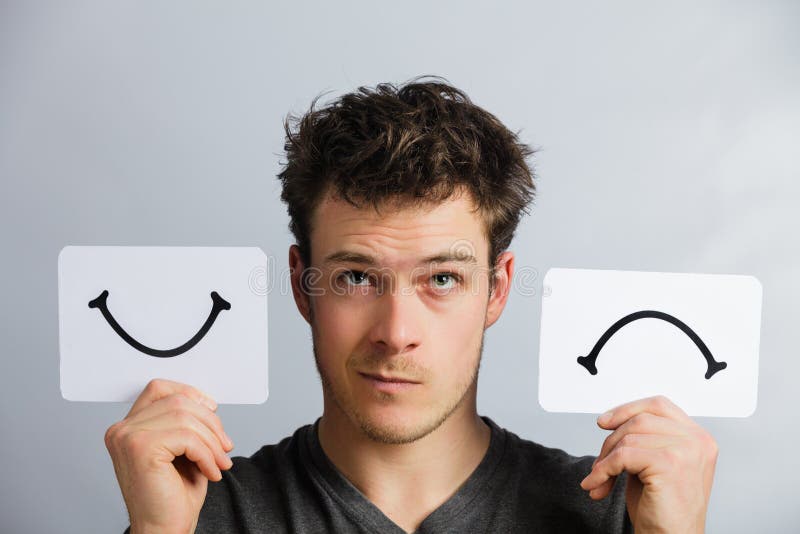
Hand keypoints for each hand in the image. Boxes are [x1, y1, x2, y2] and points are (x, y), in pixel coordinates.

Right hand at [104, 379, 234, 533]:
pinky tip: (211, 472)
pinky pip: (187, 437)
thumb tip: (207, 402)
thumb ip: (187, 422)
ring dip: (212, 441)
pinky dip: (207, 454)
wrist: (164, 530)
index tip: (212, 410)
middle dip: (210, 423)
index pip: (159, 388)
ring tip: (219, 462)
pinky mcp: (140, 448)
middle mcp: (122, 430)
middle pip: (178, 401)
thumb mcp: (184, 449)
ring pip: (186, 417)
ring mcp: (127, 437)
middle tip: (224, 447)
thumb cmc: (173, 495)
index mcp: (128, 427)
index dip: (190, 393)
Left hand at [579, 395, 717, 532]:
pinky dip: (604, 470)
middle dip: (611, 442)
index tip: (604, 422)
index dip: (627, 409)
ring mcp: (687, 450)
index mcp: (698, 437)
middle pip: (639, 420)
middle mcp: (697, 440)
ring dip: (605, 459)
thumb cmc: (662, 508)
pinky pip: (623, 455)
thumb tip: (608, 419)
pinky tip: (598, 485)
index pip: (658, 405)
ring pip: (628, 437)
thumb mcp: (654, 463)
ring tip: (600, 480)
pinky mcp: (670, 463)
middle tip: (599, 466)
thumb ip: (643, 439)